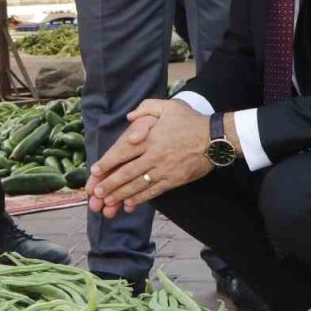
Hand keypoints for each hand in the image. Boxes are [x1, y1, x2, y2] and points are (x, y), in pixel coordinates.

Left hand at [86, 99, 212, 216]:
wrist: (215, 138)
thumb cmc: (190, 121)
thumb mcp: (168, 106)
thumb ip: (146, 108)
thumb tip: (129, 117)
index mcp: (150, 137)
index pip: (123, 151)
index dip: (107, 162)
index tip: (95, 171)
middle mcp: (154, 155)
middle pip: (126, 172)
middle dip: (109, 184)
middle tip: (96, 193)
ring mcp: (164, 170)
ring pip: (137, 185)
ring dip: (120, 194)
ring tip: (107, 201)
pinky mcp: (173, 180)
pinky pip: (153, 191)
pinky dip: (140, 198)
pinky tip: (129, 203)